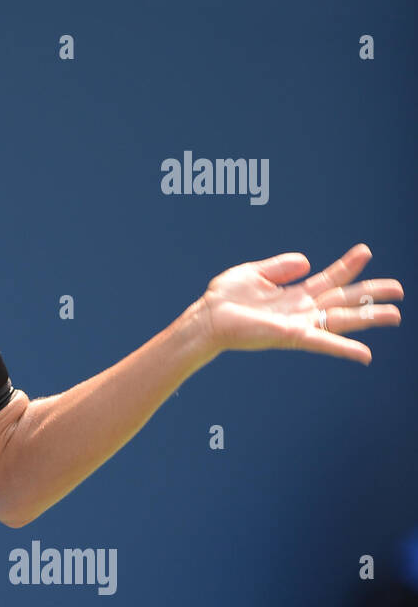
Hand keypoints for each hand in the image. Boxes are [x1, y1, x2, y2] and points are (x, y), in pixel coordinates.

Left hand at [199, 243, 402, 364]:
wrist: (207, 317)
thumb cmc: (225, 298)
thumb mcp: (254, 272)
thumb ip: (281, 266)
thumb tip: (308, 261)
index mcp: (295, 294)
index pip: (329, 279)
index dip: (347, 266)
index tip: (365, 251)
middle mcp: (302, 310)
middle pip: (344, 300)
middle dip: (371, 294)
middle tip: (399, 289)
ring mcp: (299, 324)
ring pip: (341, 320)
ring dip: (369, 318)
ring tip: (395, 314)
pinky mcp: (291, 336)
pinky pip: (322, 342)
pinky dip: (343, 348)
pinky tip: (365, 354)